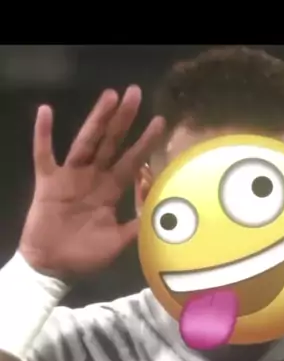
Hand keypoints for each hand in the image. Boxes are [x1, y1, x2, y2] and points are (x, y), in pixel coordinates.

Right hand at [19, 86, 164, 278]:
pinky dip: (43, 134)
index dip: (145, 143)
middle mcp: (93, 177)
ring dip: (97, 119)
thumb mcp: (119, 241)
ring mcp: (70, 177)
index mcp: (111, 190)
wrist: (53, 268)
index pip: (133, 162)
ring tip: (110, 96)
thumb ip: (138, 224)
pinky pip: (44, 155)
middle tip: (136, 92)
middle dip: (124, 119)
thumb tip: (162, 210)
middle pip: (112, 143)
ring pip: (85, 142)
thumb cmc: (85, 255)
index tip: (161, 122)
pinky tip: (46, 112)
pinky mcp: (48, 183)